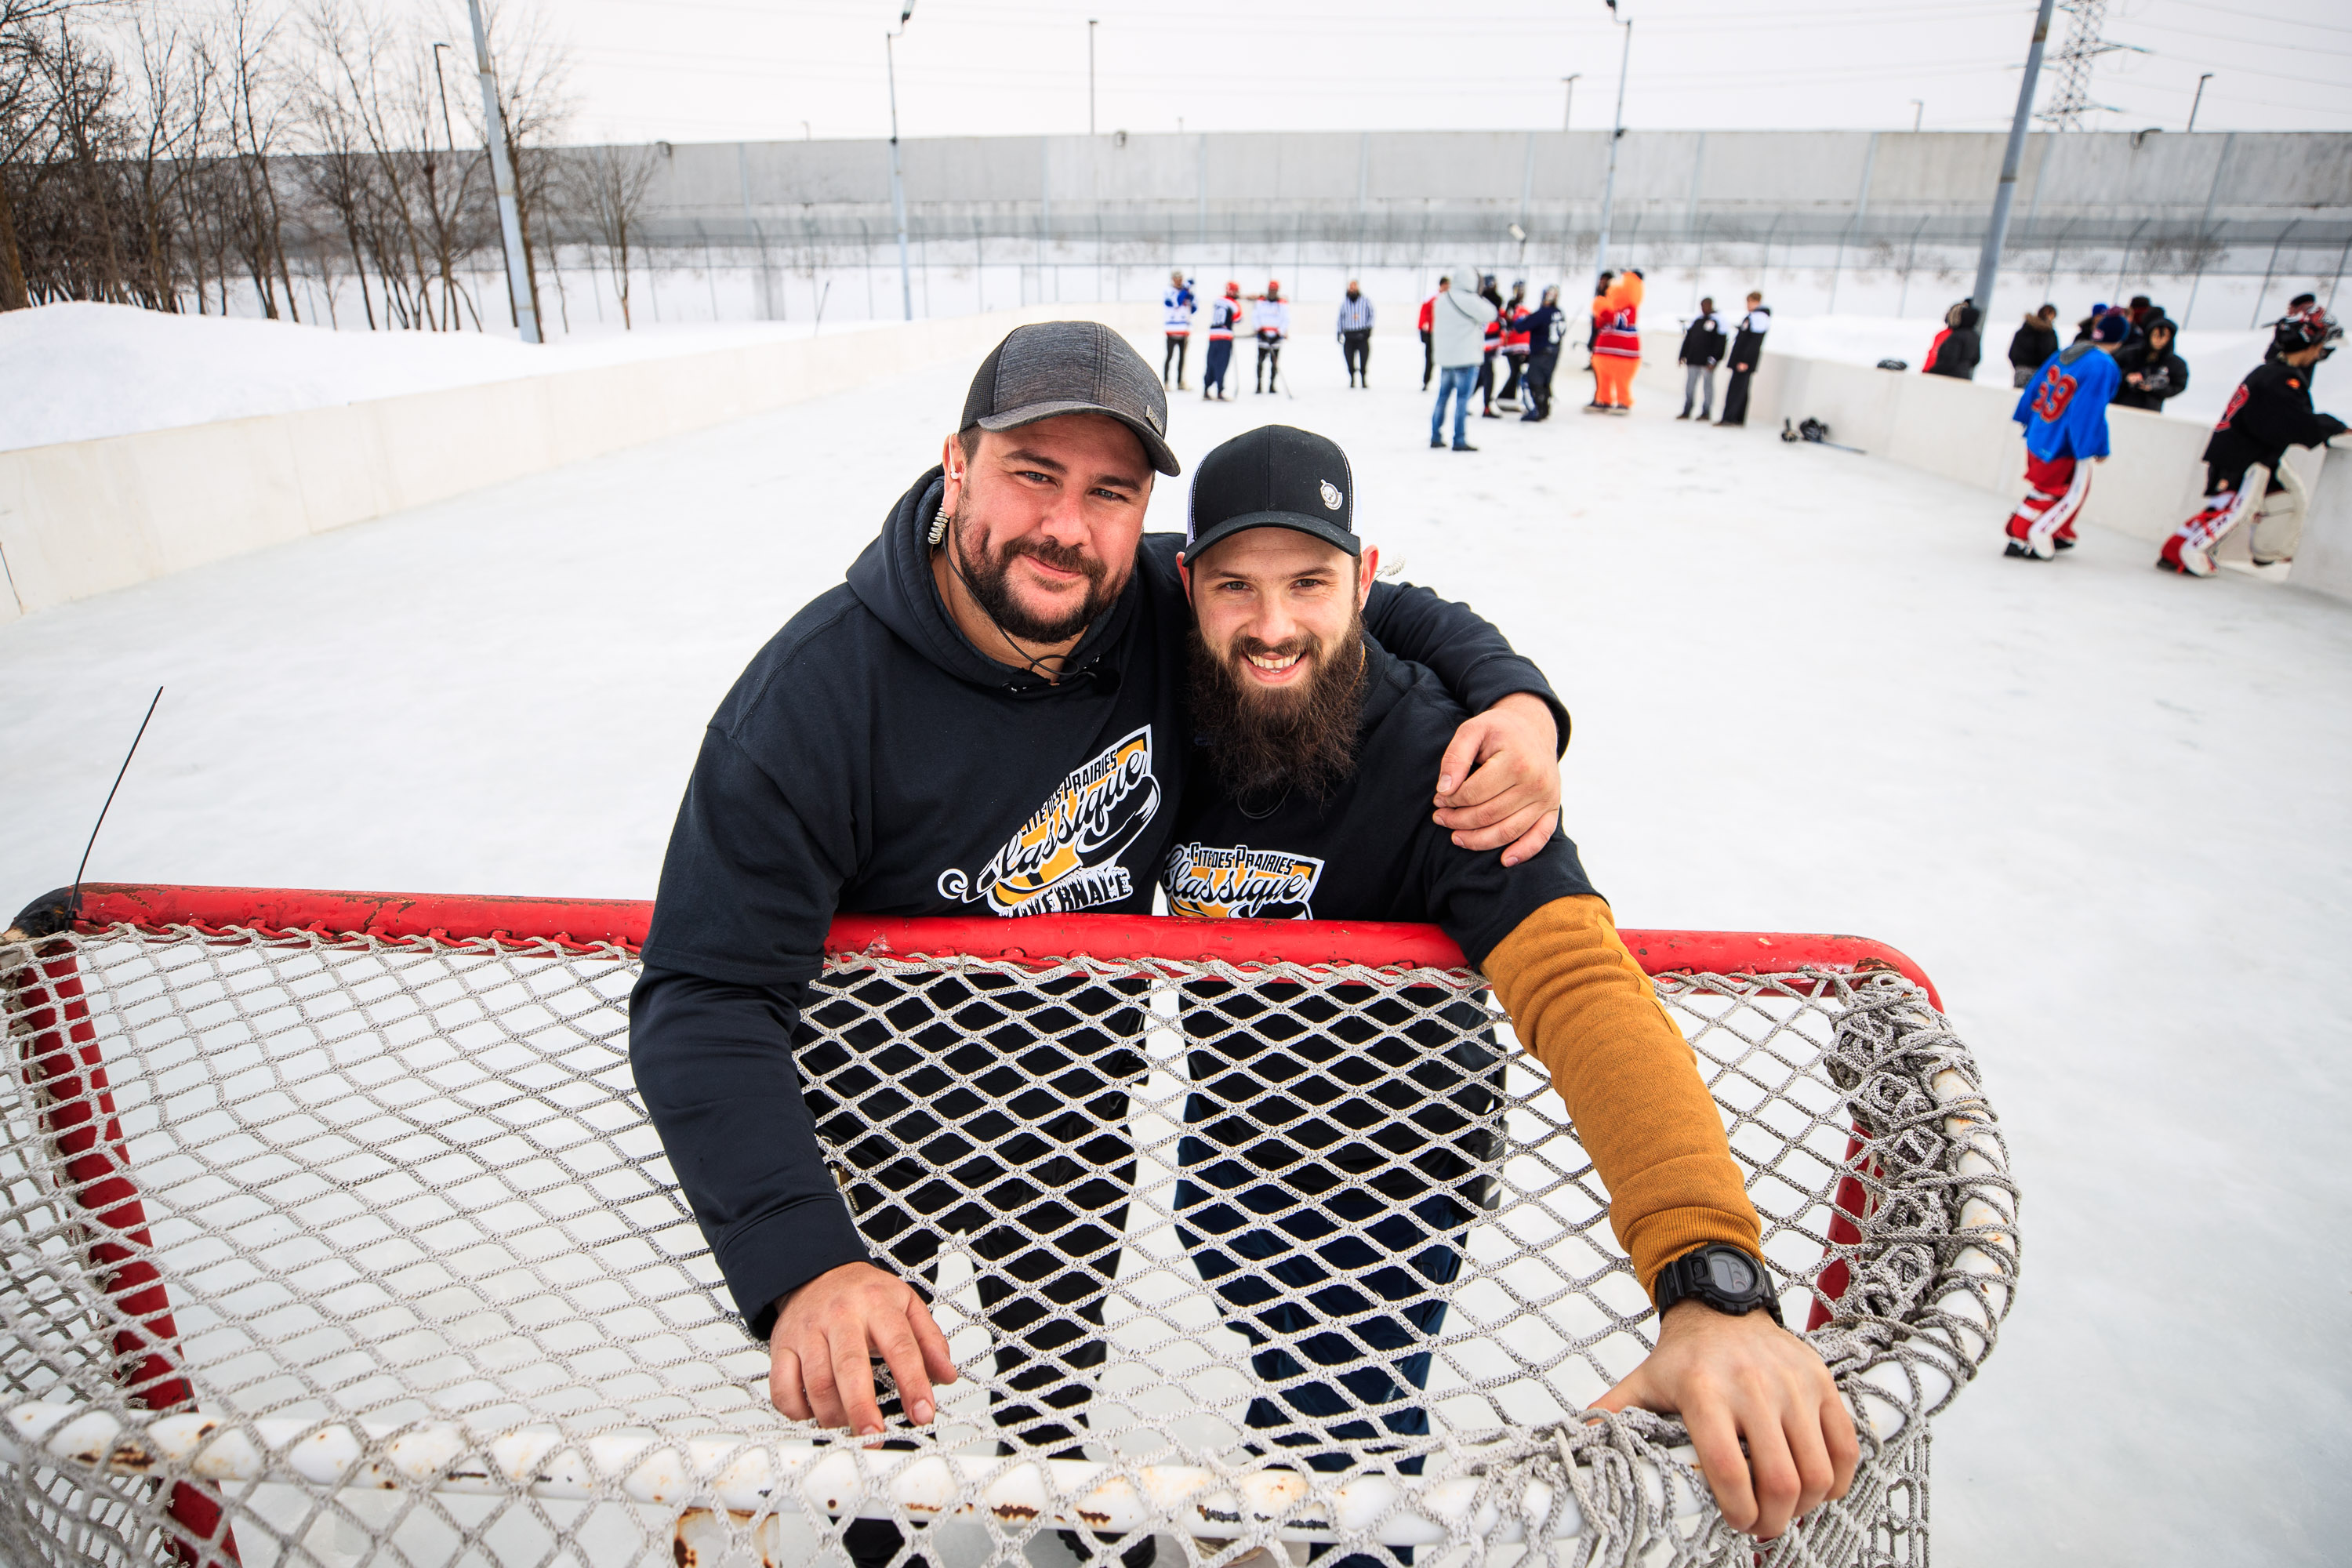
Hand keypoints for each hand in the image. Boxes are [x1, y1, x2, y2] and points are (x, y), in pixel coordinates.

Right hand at [769, 1261, 956, 1435]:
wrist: (817, 1271)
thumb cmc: (865, 1295)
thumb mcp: (906, 1305)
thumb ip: (930, 1340)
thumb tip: (947, 1376)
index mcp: (878, 1305)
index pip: (901, 1347)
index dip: (913, 1384)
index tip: (923, 1414)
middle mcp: (841, 1316)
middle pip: (850, 1368)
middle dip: (862, 1410)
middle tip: (875, 1438)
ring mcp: (807, 1330)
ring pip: (816, 1382)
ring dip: (833, 1416)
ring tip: (850, 1430)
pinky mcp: (781, 1345)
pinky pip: (782, 1387)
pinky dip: (797, 1412)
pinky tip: (815, 1417)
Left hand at [1433, 692, 1561, 866]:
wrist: (1533, 728)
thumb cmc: (1498, 730)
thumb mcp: (1472, 729)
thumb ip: (1454, 756)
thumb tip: (1443, 790)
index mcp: (1516, 761)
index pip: (1474, 793)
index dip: (1450, 800)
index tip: (1438, 798)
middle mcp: (1536, 782)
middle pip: (1488, 815)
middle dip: (1458, 821)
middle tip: (1440, 818)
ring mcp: (1547, 798)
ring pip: (1508, 831)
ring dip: (1478, 840)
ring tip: (1455, 837)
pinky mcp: (1553, 808)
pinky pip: (1539, 837)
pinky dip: (1523, 852)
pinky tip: (1503, 860)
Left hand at [1594, 1302, 1856, 1539]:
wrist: (1723, 1305)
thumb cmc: (1685, 1356)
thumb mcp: (1643, 1383)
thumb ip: (1613, 1415)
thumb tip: (1579, 1442)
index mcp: (1703, 1391)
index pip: (1726, 1467)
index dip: (1735, 1510)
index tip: (1734, 1522)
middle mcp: (1752, 1386)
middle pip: (1780, 1480)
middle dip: (1773, 1520)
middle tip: (1761, 1527)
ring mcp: (1793, 1385)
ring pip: (1818, 1471)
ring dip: (1806, 1506)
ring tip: (1786, 1510)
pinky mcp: (1823, 1383)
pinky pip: (1846, 1447)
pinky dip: (1838, 1480)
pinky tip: (1818, 1488)